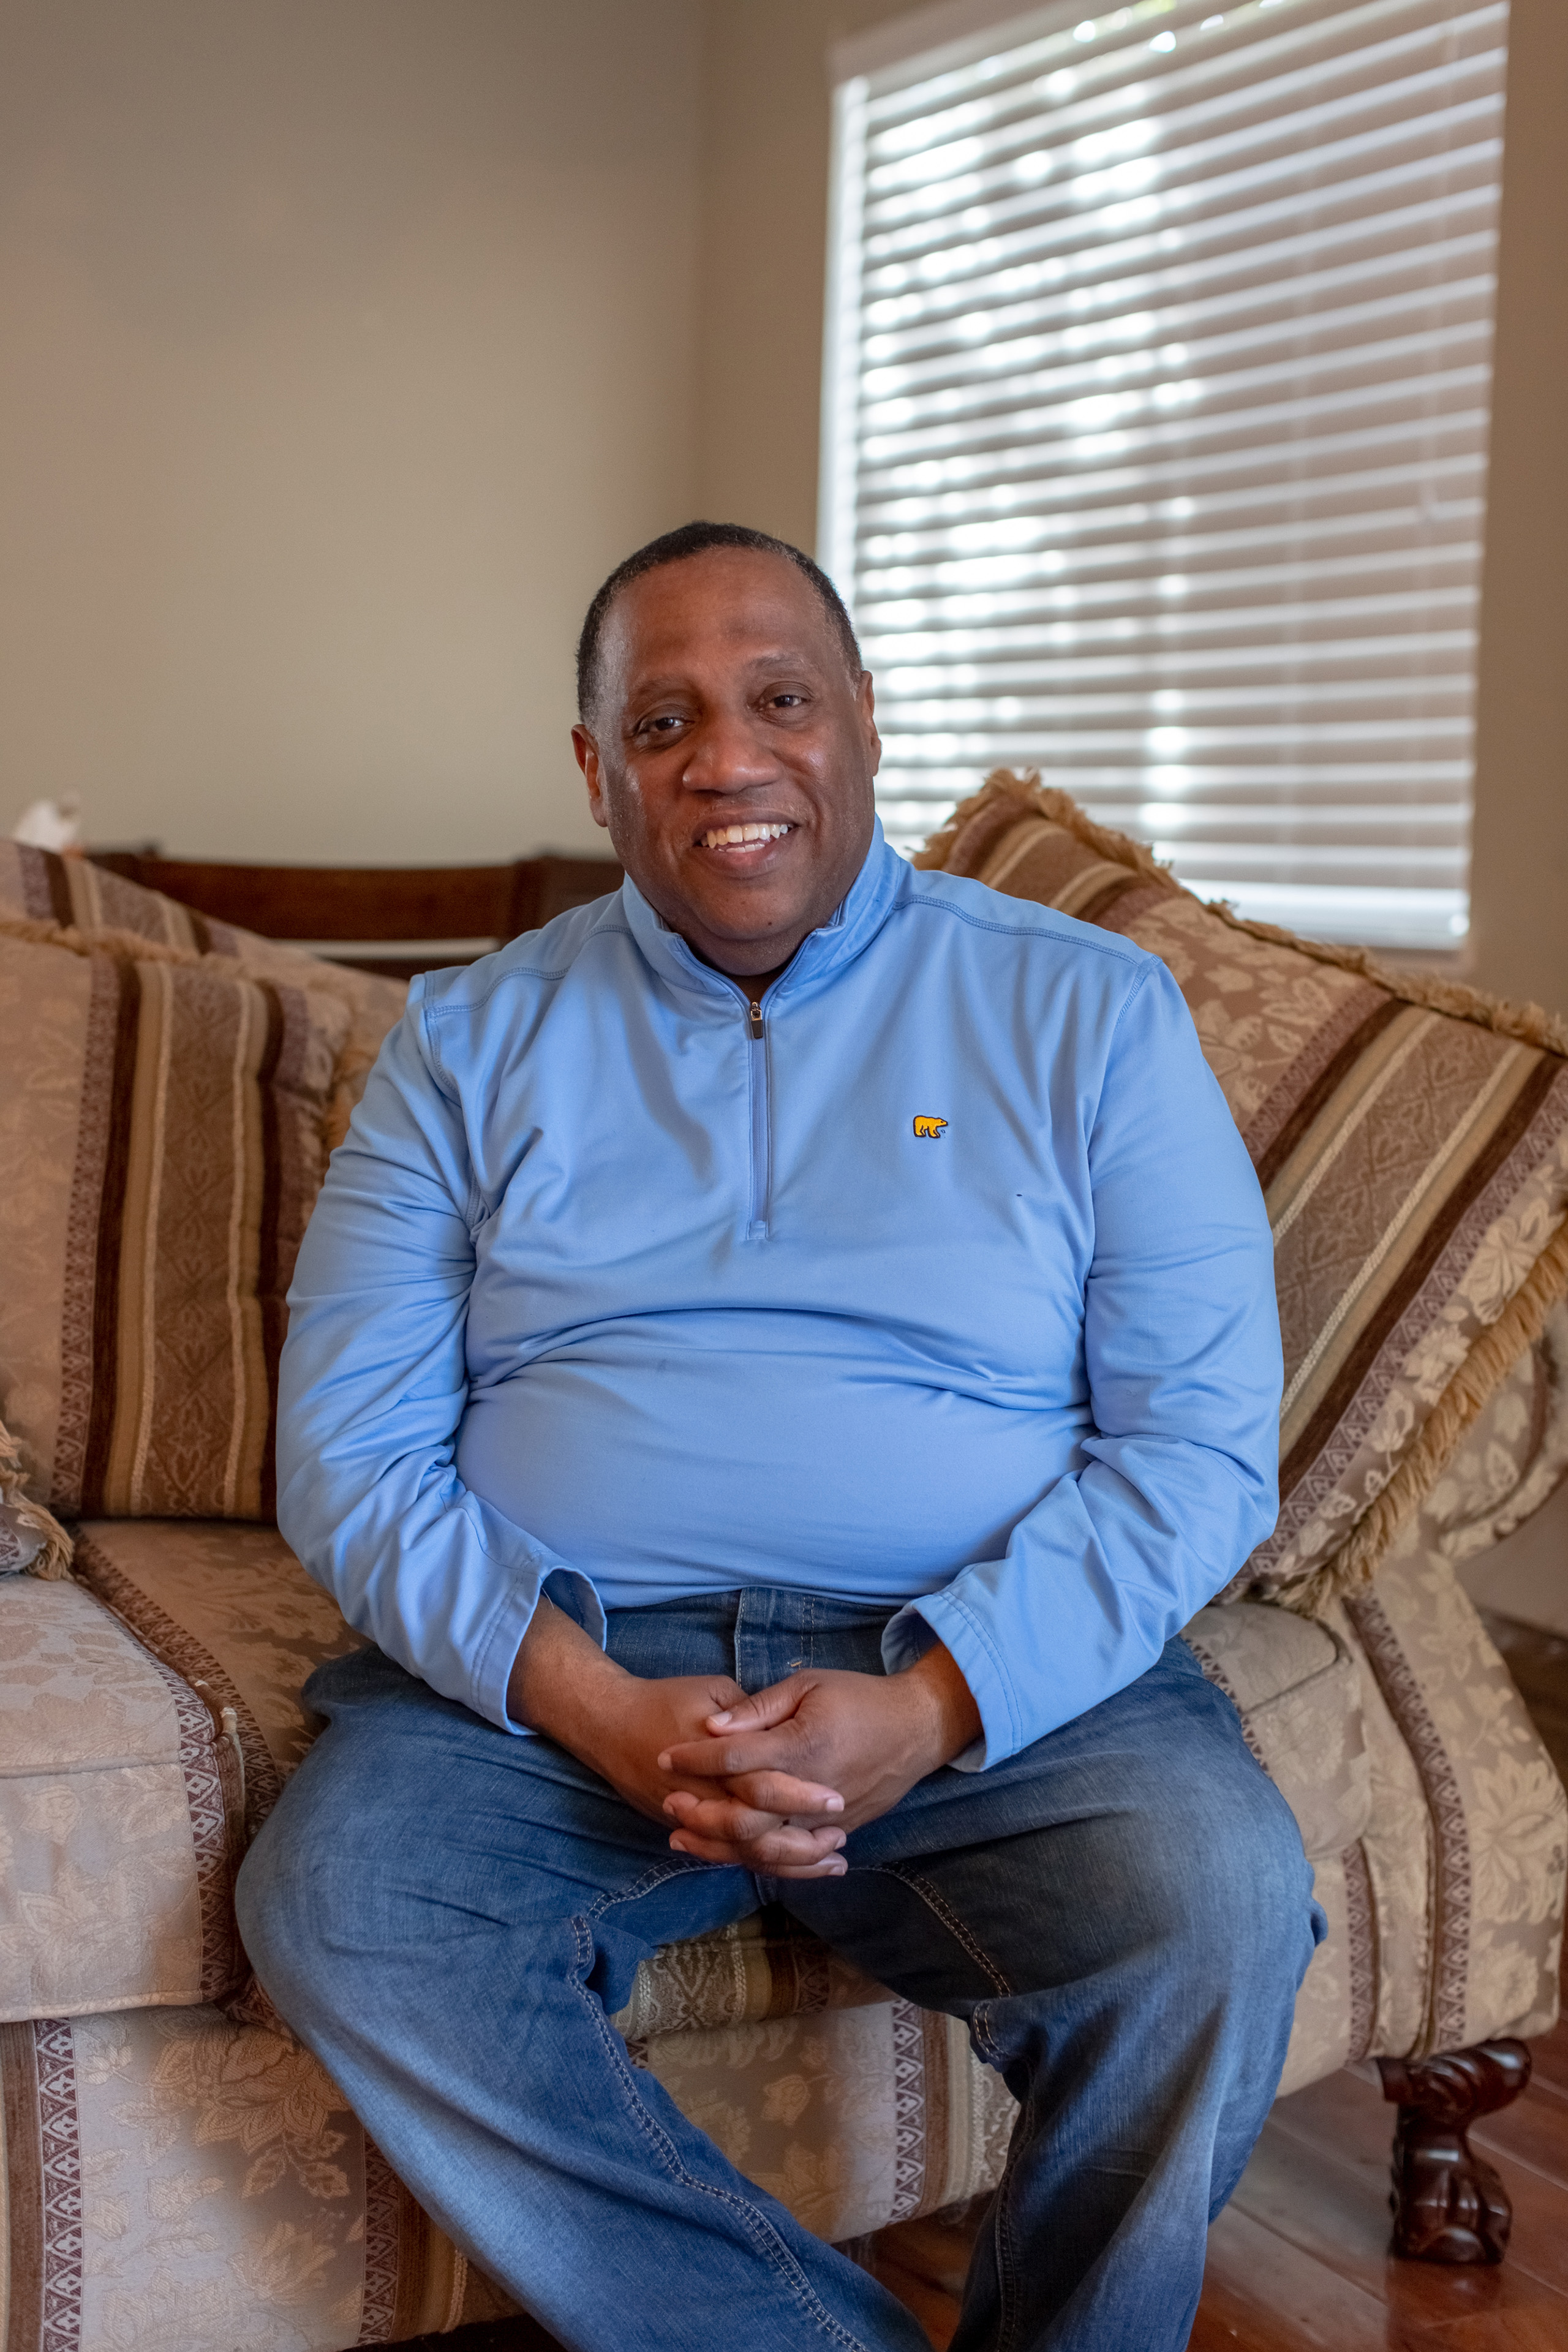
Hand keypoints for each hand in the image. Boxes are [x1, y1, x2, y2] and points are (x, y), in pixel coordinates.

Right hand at [508, 1598, 851, 1876]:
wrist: (609, 1724)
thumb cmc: (665, 1700)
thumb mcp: (713, 1691)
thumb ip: (753, 1715)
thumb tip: (788, 1733)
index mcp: (717, 1759)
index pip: (765, 1784)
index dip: (802, 1796)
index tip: (838, 1799)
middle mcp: (707, 1795)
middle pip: (758, 1830)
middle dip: (803, 1841)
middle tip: (841, 1839)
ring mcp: (695, 1818)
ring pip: (745, 1852)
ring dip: (789, 1861)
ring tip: (831, 1862)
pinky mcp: (686, 1829)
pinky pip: (727, 1855)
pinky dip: (761, 1863)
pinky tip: (793, 1866)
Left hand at [657, 1644, 980, 1863]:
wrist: (916, 1729)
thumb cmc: (858, 1698)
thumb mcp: (808, 1686)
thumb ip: (759, 1708)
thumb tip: (713, 1725)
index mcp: (802, 1746)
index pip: (736, 1758)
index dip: (696, 1757)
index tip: (666, 1754)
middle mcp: (812, 1791)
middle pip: (744, 1816)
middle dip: (700, 1812)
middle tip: (668, 1801)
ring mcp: (825, 1819)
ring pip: (762, 1846)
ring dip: (717, 1844)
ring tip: (680, 1835)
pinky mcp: (836, 1831)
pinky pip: (788, 1855)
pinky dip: (751, 1857)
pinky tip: (723, 1852)